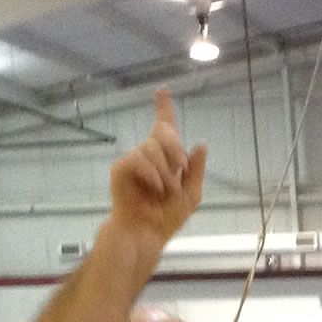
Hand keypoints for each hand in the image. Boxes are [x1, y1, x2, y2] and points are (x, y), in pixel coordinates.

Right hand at [108, 88, 206, 246]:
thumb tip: (200, 145)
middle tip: (180, 170)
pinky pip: (139, 159)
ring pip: (152, 149)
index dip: (164, 108)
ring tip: (165, 191)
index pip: (165, 127)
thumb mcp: (192, 194)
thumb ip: (196, 170)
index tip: (163, 90)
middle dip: (175, 150)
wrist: (147, 232)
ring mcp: (134, 160)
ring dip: (166, 172)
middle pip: (164, 133)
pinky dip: (152, 175)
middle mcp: (149, 155)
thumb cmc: (167, 217)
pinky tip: (154, 188)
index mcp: (166, 159)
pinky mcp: (121, 168)